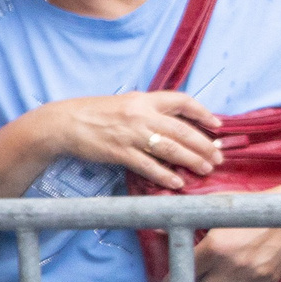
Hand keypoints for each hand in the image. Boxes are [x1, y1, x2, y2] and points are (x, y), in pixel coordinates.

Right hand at [38, 92, 220, 187]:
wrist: (62, 123)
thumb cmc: (91, 113)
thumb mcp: (123, 104)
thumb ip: (146, 111)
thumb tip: (171, 124)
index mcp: (143, 99)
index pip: (182, 101)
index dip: (203, 113)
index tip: (217, 125)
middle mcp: (140, 115)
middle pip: (182, 130)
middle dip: (204, 145)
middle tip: (218, 157)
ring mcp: (130, 134)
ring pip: (170, 148)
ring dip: (191, 160)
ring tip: (205, 169)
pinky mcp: (119, 152)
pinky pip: (148, 166)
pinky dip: (165, 175)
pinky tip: (177, 182)